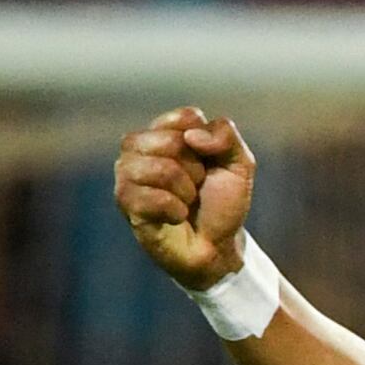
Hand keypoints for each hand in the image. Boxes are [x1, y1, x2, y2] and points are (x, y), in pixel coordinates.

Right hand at [114, 106, 254, 290]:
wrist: (217, 247)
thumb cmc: (222, 204)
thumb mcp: (239, 165)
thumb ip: (226, 134)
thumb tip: (191, 136)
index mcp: (166, 130)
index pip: (186, 118)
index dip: (207, 145)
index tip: (208, 165)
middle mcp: (140, 146)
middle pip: (172, 141)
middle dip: (195, 170)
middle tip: (196, 188)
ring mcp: (127, 172)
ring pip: (161, 168)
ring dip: (185, 191)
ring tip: (186, 203)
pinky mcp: (125, 201)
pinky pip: (154, 197)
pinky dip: (175, 210)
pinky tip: (176, 218)